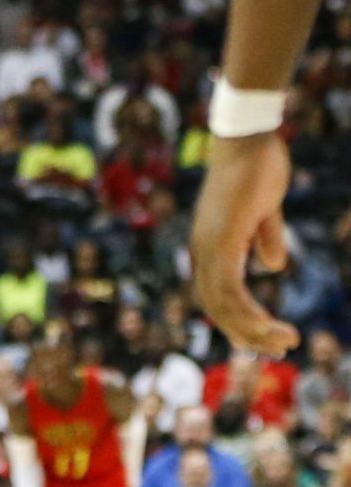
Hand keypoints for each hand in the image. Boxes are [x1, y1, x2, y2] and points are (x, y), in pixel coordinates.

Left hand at [190, 131, 299, 355]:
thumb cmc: (256, 167)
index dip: (238, 322)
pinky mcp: (220, 240)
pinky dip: (249, 315)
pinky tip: (272, 326)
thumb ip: (264, 237)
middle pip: (215, 308)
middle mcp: (202, 249)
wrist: (248, 136)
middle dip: (247, 335)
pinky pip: (229, 290)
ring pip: (222, 306)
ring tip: (284, 342)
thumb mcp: (264, 210)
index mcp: (209, 245)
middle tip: (280, 350)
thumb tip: (271, 265)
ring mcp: (208, 245)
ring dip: (252, 331)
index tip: (266, 339)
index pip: (215, 296)